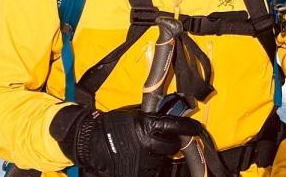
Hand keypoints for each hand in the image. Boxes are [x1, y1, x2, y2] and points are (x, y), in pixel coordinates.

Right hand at [52, 105, 200, 176]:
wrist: (88, 141)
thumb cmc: (110, 125)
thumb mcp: (134, 115)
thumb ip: (153, 118)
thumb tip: (170, 115)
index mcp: (148, 127)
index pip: (176, 126)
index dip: (189, 127)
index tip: (197, 128)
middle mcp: (149, 145)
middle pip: (172, 146)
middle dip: (171, 142)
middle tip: (164, 139)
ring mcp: (144, 162)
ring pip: (162, 159)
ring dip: (158, 155)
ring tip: (145, 149)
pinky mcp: (137, 173)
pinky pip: (151, 170)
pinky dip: (148, 166)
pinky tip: (139, 159)